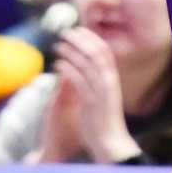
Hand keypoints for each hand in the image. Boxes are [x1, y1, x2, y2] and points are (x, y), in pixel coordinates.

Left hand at [45, 26, 136, 163]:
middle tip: (65, 32)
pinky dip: (68, 70)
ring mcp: (101, 91)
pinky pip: (79, 81)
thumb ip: (96, 82)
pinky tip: (58, 65)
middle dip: (80, 40)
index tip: (79, 29)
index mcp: (113, 79)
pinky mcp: (91, 102)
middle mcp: (109, 82)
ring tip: (58, 46)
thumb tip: (87, 67)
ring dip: (71, 52)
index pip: (105, 51)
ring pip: (86, 64)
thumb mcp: (103, 97)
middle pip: (96, 53)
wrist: (110, 143)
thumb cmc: (104, 120)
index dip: (92, 38)